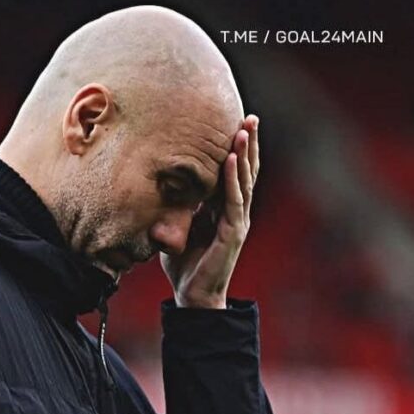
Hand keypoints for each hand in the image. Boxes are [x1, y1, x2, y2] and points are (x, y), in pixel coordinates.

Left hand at [160, 114, 259, 307]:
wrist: (193, 296)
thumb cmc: (185, 264)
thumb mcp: (178, 227)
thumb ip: (178, 208)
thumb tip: (163, 186)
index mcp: (223, 210)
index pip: (234, 173)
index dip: (237, 150)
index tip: (236, 124)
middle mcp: (235, 212)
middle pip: (246, 171)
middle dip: (248, 143)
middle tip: (250, 116)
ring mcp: (237, 221)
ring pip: (244, 180)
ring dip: (245, 153)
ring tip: (245, 128)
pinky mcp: (232, 232)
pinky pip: (233, 200)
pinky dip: (232, 178)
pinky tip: (232, 159)